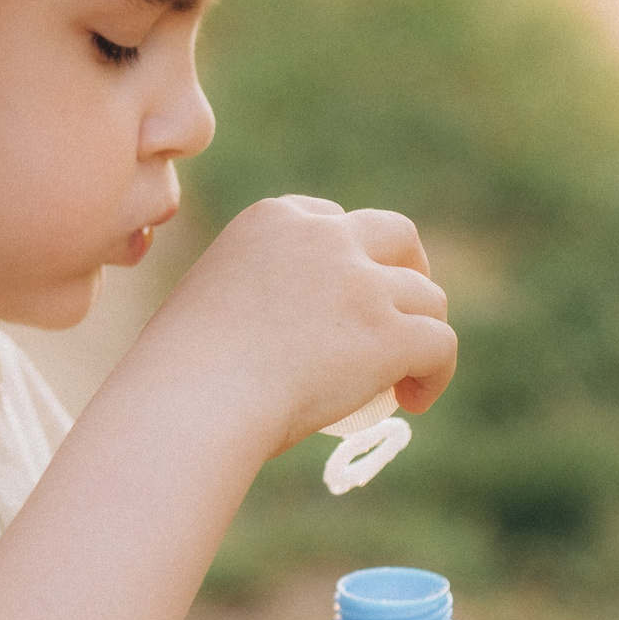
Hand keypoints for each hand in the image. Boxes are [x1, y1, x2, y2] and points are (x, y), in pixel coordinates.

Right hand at [137, 195, 456, 458]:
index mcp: (273, 218)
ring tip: (404, 376)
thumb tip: (270, 339)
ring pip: (426, 296)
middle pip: (397, 234)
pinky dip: (437, 374)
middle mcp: (324, 236)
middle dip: (410, 268)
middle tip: (402, 315)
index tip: (347, 295)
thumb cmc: (178, 372)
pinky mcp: (389, 331)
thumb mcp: (208, 304)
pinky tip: (415, 401)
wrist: (192, 400)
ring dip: (423, 331)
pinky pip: (440, 344)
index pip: (332, 219)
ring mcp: (361, 282)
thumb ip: (245, 298)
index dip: (352, 255)